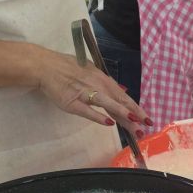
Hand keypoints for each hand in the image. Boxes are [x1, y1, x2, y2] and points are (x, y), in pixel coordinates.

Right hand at [0, 32, 151, 134]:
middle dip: (134, 115)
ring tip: (134, 125)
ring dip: (121, 114)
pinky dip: (98, 117)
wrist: (45, 66)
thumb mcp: (91, 71)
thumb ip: (107, 83)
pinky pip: (87, 110)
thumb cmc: (68, 69)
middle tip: (147, 127)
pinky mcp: (72, 102)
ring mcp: (85, 93)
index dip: (136, 108)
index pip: (123, 97)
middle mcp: (97, 85)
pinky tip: (108, 123)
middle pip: (119, 102)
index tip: (148, 119)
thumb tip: (123, 89)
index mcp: (102, 79)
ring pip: (107, 104)